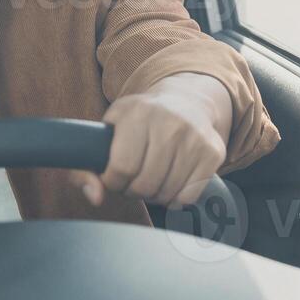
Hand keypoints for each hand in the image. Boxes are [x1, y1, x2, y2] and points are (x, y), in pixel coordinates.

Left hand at [79, 73, 233, 208]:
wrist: (188, 101)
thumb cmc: (140, 123)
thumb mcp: (108, 132)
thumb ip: (86, 166)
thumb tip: (95, 197)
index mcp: (138, 112)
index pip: (121, 167)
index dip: (113, 181)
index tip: (115, 176)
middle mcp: (170, 122)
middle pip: (144, 185)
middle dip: (133, 190)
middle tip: (134, 179)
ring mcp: (195, 137)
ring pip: (166, 194)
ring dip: (154, 196)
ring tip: (152, 177)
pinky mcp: (213, 152)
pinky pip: (188, 197)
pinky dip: (176, 198)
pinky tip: (172, 180)